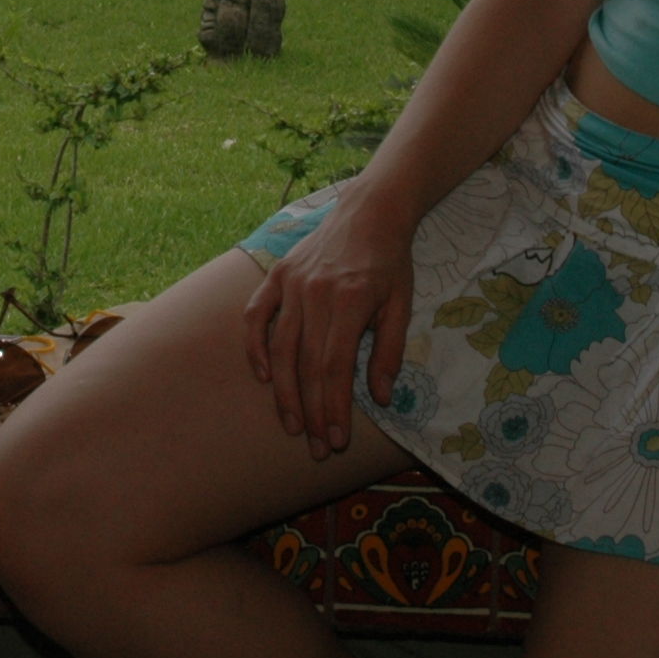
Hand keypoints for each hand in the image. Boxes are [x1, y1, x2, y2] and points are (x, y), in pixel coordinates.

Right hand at [241, 191, 414, 460]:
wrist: (369, 210)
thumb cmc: (390, 261)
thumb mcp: (403, 304)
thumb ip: (390, 351)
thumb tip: (380, 398)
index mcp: (352, 301)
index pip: (335, 367)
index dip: (333, 407)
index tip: (336, 439)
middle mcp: (316, 293)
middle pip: (306, 365)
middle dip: (311, 411)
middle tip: (315, 447)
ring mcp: (292, 283)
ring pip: (281, 348)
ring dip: (284, 392)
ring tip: (291, 425)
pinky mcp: (277, 275)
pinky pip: (257, 315)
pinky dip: (255, 346)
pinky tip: (264, 376)